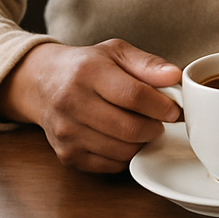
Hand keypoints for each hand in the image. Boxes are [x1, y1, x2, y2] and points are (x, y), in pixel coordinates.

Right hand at [0, 38, 181, 172]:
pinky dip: (126, 155)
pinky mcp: (66, 155)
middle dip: (155, 127)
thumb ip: (148, 64)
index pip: (133, 95)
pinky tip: (128, 139)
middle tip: (163, 120)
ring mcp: (66, 133)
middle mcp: (72, 104)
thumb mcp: (117, 52)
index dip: (160, 105)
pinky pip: (108, 165)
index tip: (174, 109)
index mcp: (89, 73)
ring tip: (146, 127)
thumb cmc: (87, 66)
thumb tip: (175, 76)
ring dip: (142, 142)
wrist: (43, 83)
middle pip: (128, 127)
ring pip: (120, 150)